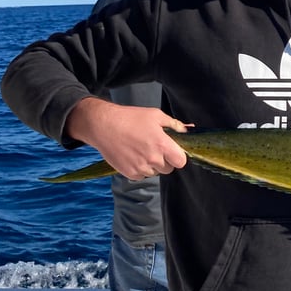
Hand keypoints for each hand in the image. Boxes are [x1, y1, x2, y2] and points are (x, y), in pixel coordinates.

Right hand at [66, 98, 190, 179]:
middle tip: (154, 148)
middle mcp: (153, 159)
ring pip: (155, 172)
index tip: (172, 151)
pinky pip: (142, 176)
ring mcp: (141, 168)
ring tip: (141, 150)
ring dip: (152, 165)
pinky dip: (140, 169)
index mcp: (162, 145)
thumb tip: (187, 130)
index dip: (178, 156)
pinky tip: (133, 155)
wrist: (103, 126)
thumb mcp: (155, 115)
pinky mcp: (130, 173)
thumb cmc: (130, 118)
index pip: (181, 162)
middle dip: (165, 160)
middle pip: (169, 169)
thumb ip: (174, 125)